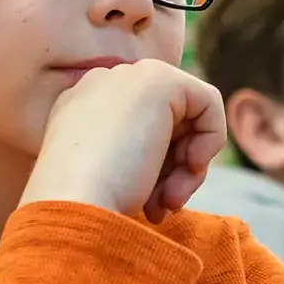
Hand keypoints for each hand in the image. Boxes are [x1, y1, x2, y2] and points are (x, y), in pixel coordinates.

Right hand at [20, 60, 225, 223]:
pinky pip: (208, 103)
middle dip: (173, 170)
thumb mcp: (106, 180)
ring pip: (186, 120)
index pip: (138, 130)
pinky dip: (210, 141)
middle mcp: (101, 84)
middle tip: (166, 207)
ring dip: (186, 170)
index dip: (154, 170)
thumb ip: (134, 160)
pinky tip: (191, 168)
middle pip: (165, 123)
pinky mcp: (160, 79)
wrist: (73, 204)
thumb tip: (183, 162)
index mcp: (80, 108)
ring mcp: (129, 76)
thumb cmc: (86, 207)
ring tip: (169, 204)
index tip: (150, 206)